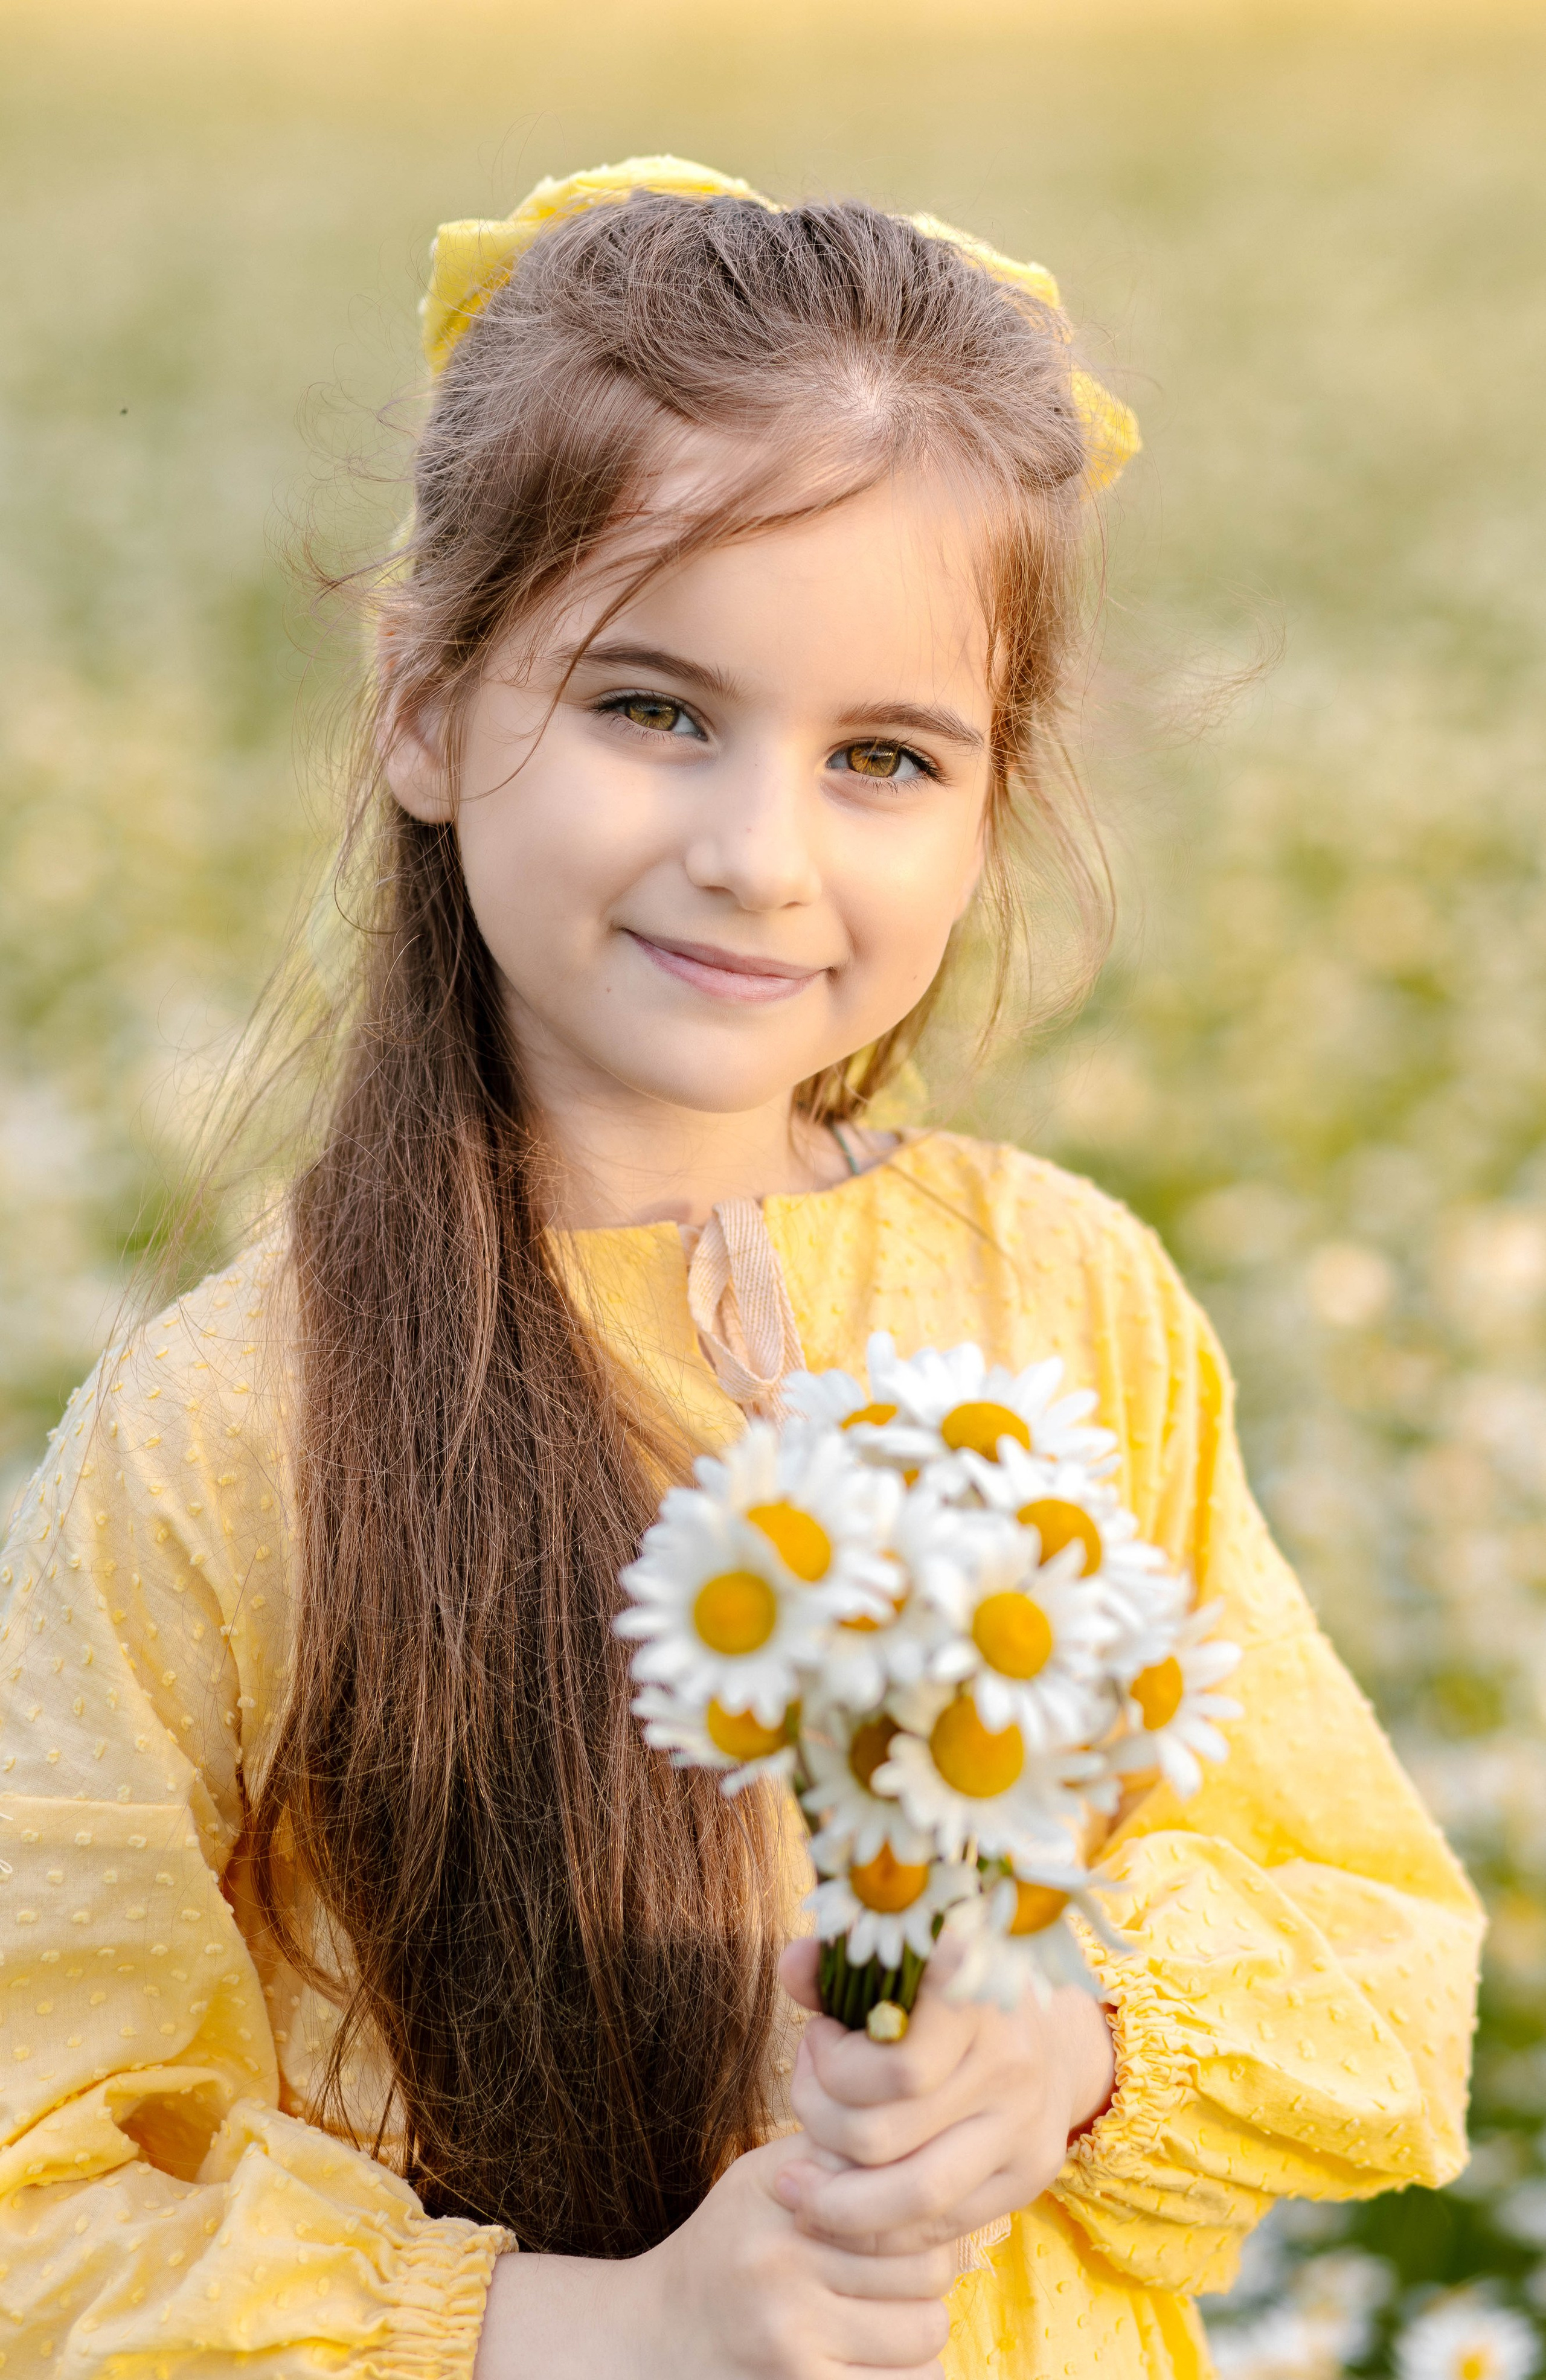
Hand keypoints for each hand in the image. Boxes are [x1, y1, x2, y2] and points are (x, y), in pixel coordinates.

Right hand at [474, 2130, 955, 2379]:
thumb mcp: (761, 2179)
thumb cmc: (726, 2248)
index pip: (902, 2195)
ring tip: (891, 2314)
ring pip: (926, 2332)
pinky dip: (908, 2373)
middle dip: (930, 2270)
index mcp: (779, 2198)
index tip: (917, 2218)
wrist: (656, 2338)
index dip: (926, 2208)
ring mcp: (792, 2341)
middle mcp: (783, 2266)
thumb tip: (915, 2138)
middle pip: (927, 2268)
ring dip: (920, 2325)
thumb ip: (830, 2154)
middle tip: (904, 2271)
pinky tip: (881, 2355)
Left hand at [771, 1936, 1115, 2256]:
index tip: (818, 2039)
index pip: (896, 2068)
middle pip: (885, 2137)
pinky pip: (938, 2230)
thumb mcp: (896, 1962)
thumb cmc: (945, 1992)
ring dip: (835, 2198)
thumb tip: (792, 1966)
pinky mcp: (1029, 2177)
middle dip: (820, 2124)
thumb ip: (837, 1965)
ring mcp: (1026, 2128)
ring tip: (799, 2176)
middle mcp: (1012, 2065)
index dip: (833, 2066)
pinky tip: (839, 2203)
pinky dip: (876, 2229)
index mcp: (978, 1997)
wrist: (1047, 2032)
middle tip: (807, 2099)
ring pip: (913, 2199)